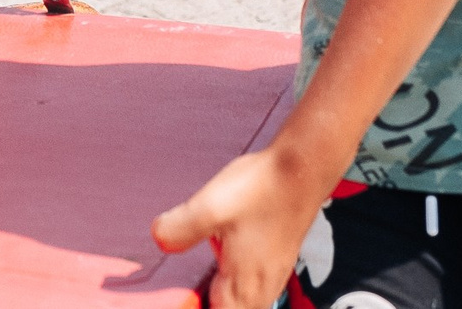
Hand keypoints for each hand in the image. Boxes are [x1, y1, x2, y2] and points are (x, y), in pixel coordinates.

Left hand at [151, 143, 335, 308]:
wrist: (302, 168)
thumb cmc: (261, 190)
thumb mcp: (209, 208)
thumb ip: (179, 229)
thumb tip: (159, 240)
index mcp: (244, 286)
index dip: (197, 307)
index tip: (182, 295)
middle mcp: (262, 287)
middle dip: (209, 301)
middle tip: (188, 285)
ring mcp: (273, 273)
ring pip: (244, 300)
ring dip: (223, 292)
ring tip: (204, 271)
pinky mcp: (277, 257)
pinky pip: (254, 283)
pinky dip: (236, 278)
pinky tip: (225, 253)